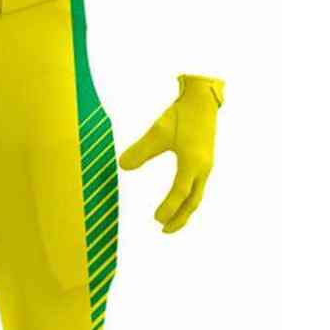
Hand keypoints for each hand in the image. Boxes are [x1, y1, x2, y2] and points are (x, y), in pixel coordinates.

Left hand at [119, 75, 223, 233]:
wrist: (203, 99)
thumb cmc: (180, 114)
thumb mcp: (157, 131)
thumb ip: (140, 150)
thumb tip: (123, 166)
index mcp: (193, 162)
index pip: (180, 192)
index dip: (169, 208)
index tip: (156, 219)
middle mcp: (203, 167)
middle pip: (192, 201)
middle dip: (179, 218)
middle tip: (163, 231)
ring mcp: (206, 165)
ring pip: (196, 196)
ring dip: (184, 212)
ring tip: (170, 223)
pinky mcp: (205, 162)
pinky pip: (197, 188)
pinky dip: (188, 200)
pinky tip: (178, 202)